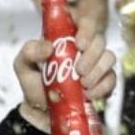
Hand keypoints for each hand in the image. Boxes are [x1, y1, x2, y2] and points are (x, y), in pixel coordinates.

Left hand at [15, 16, 115, 132]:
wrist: (41, 111)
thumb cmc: (33, 83)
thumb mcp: (22, 65)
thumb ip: (29, 51)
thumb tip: (49, 47)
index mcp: (67, 39)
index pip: (85, 23)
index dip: (87, 29)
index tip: (79, 44)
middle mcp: (84, 49)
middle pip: (100, 40)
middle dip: (91, 55)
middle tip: (79, 71)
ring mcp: (96, 64)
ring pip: (109, 57)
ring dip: (98, 71)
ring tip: (83, 85)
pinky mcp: (103, 81)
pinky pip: (112, 79)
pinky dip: (102, 87)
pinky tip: (89, 95)